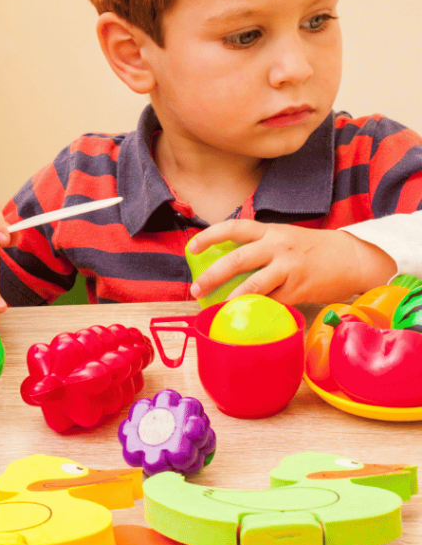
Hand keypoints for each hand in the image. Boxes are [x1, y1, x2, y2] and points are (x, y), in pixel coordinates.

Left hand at [187, 220, 396, 304]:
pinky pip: (272, 302)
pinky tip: (246, 317)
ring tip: (216, 307)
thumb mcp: (283, 237)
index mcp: (269, 231)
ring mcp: (288, 269)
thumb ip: (259, 245)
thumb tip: (227, 261)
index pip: (233, 228)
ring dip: (232, 298)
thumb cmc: (312, 249)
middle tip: (196, 288)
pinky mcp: (299, 289)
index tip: (191, 246)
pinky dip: (257, 310)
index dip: (209, 236)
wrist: (353, 258)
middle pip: (236, 259)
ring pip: (253, 284)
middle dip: (212, 274)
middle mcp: (276, 247)